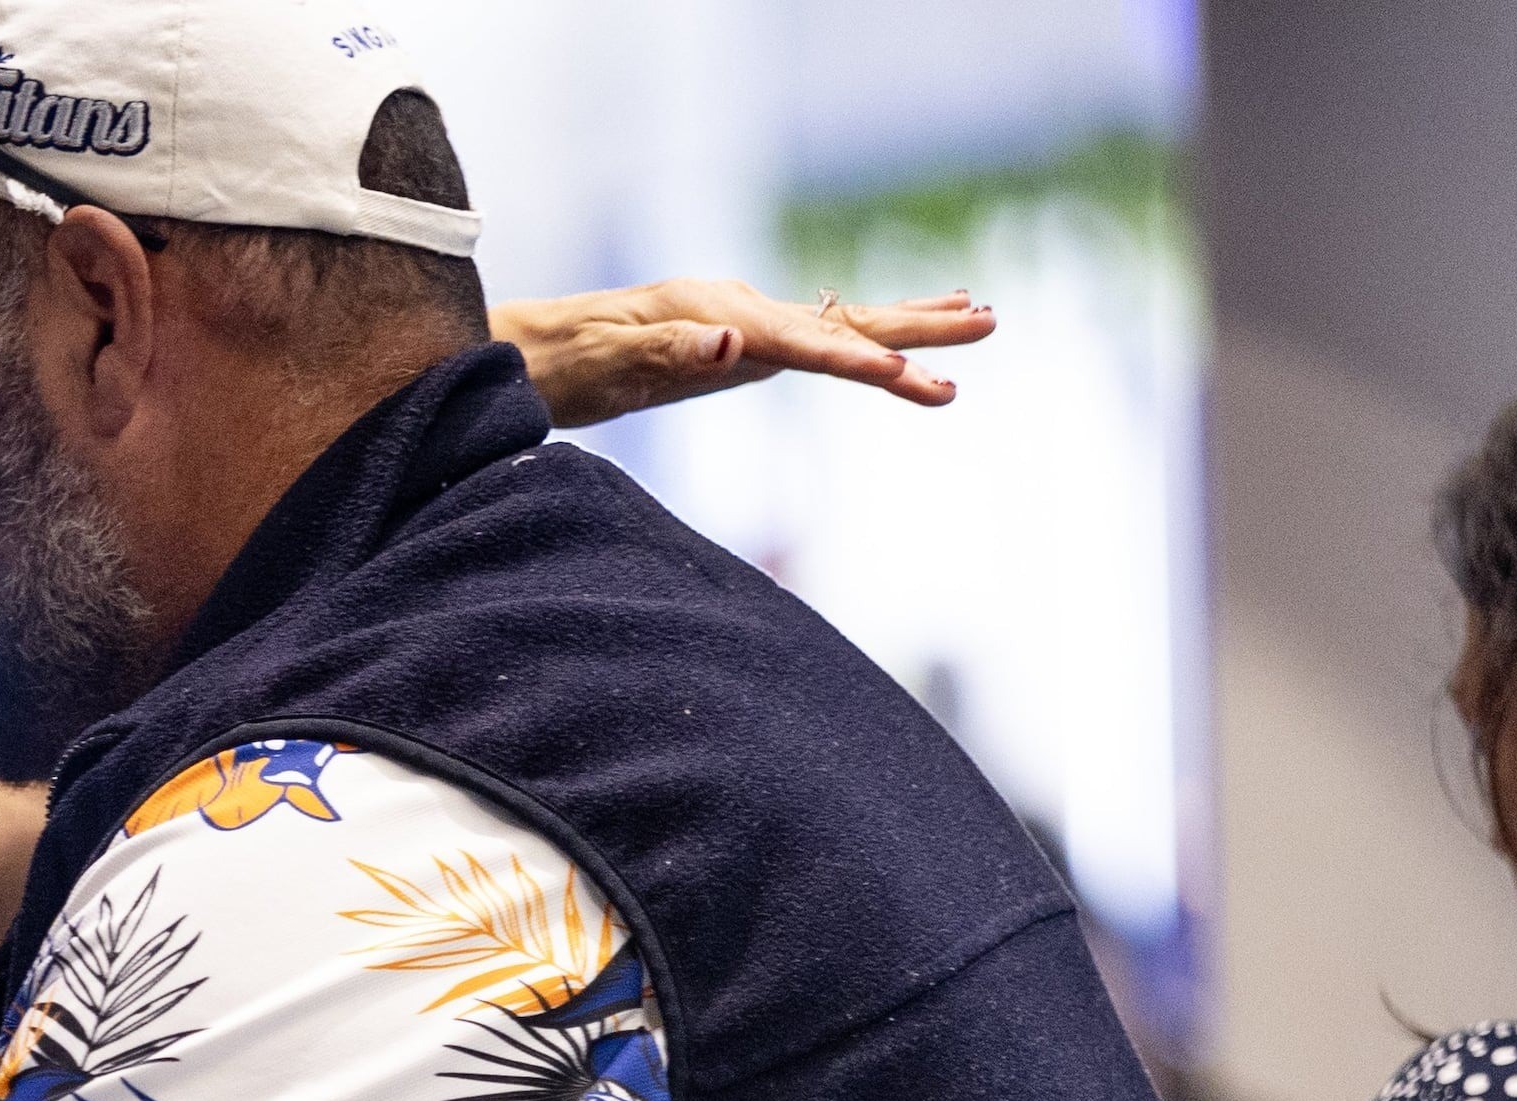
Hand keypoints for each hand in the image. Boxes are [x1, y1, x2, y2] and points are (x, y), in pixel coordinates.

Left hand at [503, 281, 993, 427]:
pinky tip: (892, 336)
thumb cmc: (563, 362)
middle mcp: (738, 308)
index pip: (804, 342)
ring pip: (838, 322)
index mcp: (716, 312)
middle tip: (987, 324)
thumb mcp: (610, 362)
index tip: (908, 377)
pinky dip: (862, 333)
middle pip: (842, 319)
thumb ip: (672, 348)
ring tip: (975, 314)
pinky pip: (814, 335)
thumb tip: (733, 340)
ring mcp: (741, 319)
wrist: (529, 350)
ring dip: (907, 321)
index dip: (857, 361)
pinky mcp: (737, 338)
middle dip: (915, 326)